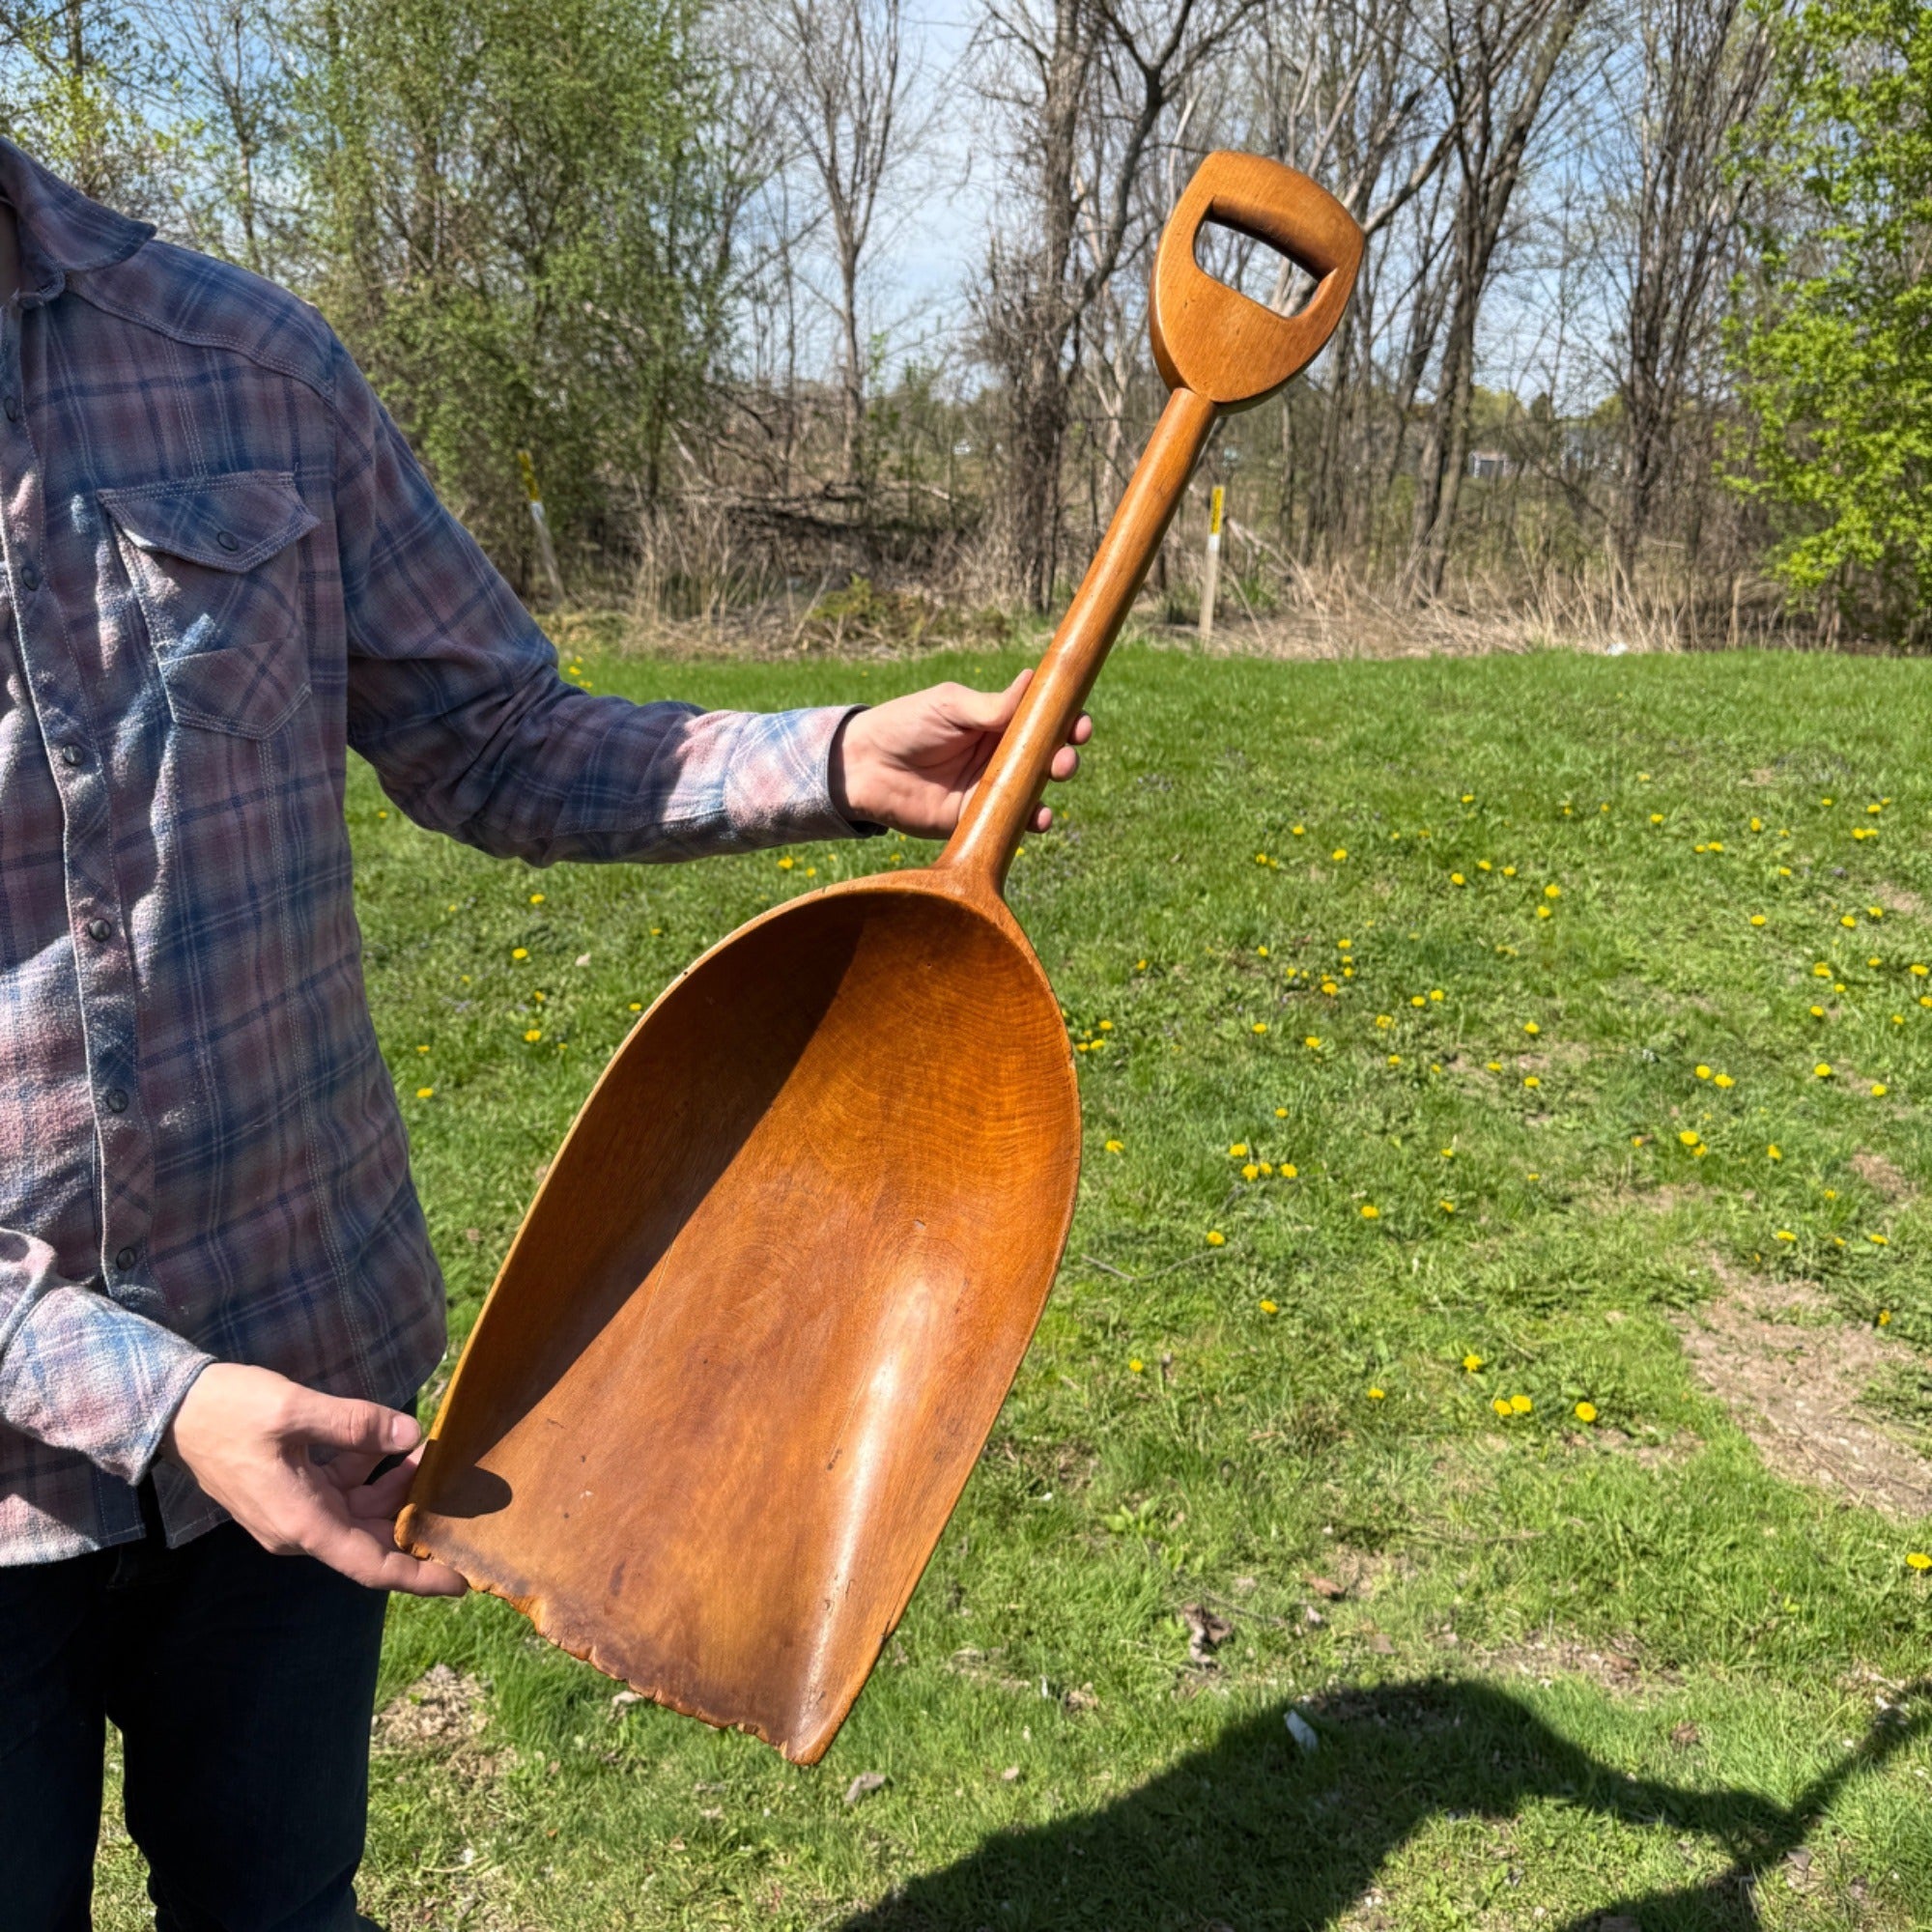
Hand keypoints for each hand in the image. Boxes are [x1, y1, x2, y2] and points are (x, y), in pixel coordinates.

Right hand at [163, 1362, 467, 1595]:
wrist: (174, 1409)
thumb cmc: (231, 1411)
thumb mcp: (295, 1410)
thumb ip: (357, 1423)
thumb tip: (412, 1433)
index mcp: (302, 1524)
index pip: (371, 1564)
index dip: (418, 1576)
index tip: (461, 1582)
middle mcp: (300, 1528)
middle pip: (373, 1539)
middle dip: (417, 1520)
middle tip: (463, 1497)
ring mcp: (295, 1512)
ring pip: (362, 1512)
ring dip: (397, 1487)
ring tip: (432, 1452)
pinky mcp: (292, 1492)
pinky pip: (343, 1492)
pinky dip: (371, 1472)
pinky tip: (396, 1441)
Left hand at [828, 668, 1091, 839]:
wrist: (865, 767)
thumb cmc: (905, 724)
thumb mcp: (949, 705)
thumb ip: (992, 704)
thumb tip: (1034, 679)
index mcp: (998, 721)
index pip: (1043, 720)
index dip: (1067, 720)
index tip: (1080, 722)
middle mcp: (1002, 754)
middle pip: (1048, 755)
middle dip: (1066, 753)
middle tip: (1065, 754)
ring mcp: (993, 787)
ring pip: (1037, 788)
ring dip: (1054, 783)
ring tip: (1055, 775)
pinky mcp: (979, 818)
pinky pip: (1014, 822)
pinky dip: (1032, 820)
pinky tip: (1038, 817)